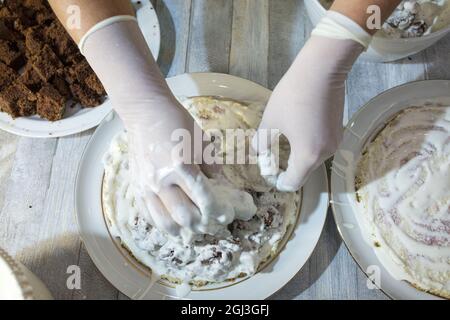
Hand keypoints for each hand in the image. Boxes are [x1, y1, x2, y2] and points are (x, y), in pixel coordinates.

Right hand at [125, 95, 255, 238]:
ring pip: (163, 222)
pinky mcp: (136, 187)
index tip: (228, 215)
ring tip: (191, 230)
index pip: (204, 200)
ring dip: (181, 230)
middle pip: (184, 217)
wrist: (145, 112)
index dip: (219, 212)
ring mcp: (146, 186)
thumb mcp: (202, 141)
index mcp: (182, 166)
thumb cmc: (176, 122)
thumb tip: (220, 188)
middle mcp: (162, 180)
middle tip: (211, 223)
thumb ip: (212, 168)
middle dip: (202, 225)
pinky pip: (147, 214)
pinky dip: (161, 223)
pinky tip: (170, 223)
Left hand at [254, 36, 362, 191]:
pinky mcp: (339, 129)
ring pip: (313, 158)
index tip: (269, 172)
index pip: (293, 183)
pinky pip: (321, 146)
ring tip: (283, 139)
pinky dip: (309, 145)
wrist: (321, 69)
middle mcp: (326, 154)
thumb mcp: (271, 121)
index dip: (279, 181)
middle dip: (288, 168)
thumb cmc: (293, 96)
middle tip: (271, 155)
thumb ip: (262, 142)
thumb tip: (259, 153)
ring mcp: (336, 141)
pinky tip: (298, 129)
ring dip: (298, 155)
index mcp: (308, 156)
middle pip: (305, 171)